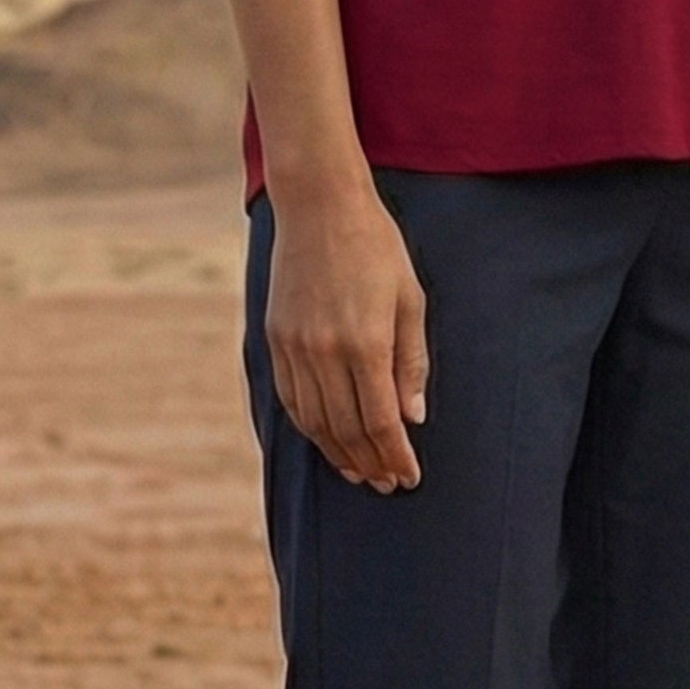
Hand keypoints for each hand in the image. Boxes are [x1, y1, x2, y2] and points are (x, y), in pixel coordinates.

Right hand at [264, 178, 431, 488]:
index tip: (409, 476)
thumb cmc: (376, 247)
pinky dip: (309, 426)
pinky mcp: (275, 338)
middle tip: (388, 483)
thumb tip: (414, 417)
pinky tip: (326, 439)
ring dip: (338, 453)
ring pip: (314, 421)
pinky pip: (290, 398)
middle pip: (347, 429)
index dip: (396, 455)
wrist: (320, 206)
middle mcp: (325, 351)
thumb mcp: (410, 299)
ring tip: (360, 471)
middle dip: (371, 462)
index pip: (382, 421)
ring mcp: (295, 346)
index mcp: (365, 342)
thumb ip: (411, 361)